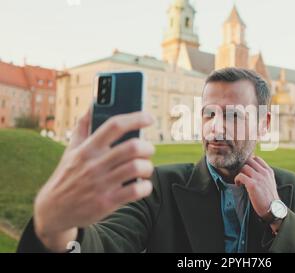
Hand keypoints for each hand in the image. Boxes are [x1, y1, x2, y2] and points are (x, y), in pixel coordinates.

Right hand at [34, 106, 154, 251]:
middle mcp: (94, 165)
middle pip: (132, 147)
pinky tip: (142, 185)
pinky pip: (136, 191)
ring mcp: (101, 184)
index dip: (136, 118)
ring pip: (137, 168)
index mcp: (87, 149)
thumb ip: (83, 126)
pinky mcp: (107, 202)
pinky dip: (145, 186)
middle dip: (147, 147)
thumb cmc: (67, 176)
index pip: (114, 126)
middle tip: (148, 150)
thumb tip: (93, 103)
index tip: (149, 118)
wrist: (53, 211)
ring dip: (148, 167)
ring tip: (145, 168)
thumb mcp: (71, 150)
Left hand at [235, 156, 281, 232]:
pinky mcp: (252, 184)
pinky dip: (237, 180)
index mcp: (269, 171)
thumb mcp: (270, 182)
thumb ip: (264, 175)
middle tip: (241, 174)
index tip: (245, 169)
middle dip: (243, 166)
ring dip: (239, 173)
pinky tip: (238, 185)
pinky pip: (240, 176)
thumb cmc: (270, 198)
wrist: (273, 209)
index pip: (256, 158)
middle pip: (249, 160)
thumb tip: (253, 171)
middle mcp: (264, 172)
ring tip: (240, 180)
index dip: (249, 162)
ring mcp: (258, 178)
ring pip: (244, 167)